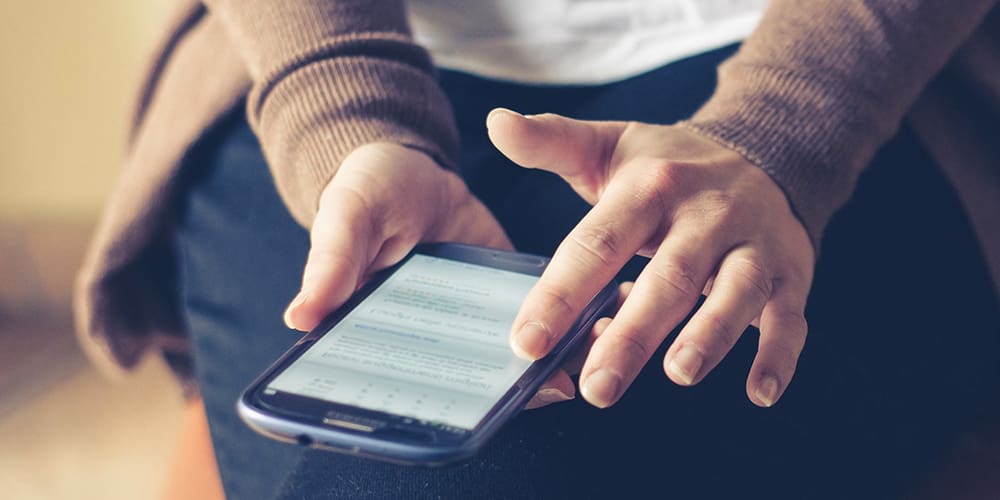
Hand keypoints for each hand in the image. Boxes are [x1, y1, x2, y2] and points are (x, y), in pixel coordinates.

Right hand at [279, 142, 571, 409]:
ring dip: (550, 359)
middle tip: (551, 386)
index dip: (440, 403)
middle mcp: (434, 336)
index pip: (409, 382)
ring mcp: (476, 317)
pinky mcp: (510, 290)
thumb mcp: (347, 216)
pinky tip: (603, 317)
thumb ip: (332, 262)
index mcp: (384, 332)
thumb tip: (300, 317)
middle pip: (471, 380)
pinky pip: (543, 316)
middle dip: (510, 389)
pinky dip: (571, 322)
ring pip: (512, 354)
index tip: (474, 412)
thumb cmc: (366, 192)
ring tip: (587, 358)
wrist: (414, 165)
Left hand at [488, 109, 814, 408]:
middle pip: (667, 277)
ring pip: (735, 292)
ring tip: (679, 374)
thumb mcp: (609, 146)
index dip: (560, 294)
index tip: (527, 342)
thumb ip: (551, 142)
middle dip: (632, 335)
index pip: (598, 243)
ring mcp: (752, 245)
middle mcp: (704, 215)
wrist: (765, 149)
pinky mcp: (790, 273)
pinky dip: (779, 355)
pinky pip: (789, 317)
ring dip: (710, 335)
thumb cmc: (669, 165)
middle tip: (596, 387)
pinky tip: (760, 392)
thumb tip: (495, 122)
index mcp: (650, 188)